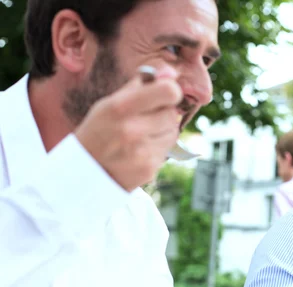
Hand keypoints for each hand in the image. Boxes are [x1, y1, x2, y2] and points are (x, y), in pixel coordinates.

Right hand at [75, 66, 182, 191]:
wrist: (83, 171)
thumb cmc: (100, 130)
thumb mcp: (110, 103)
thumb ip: (141, 85)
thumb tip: (171, 72)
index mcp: (120, 107)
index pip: (168, 92)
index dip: (171, 91)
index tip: (165, 95)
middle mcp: (131, 130)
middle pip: (171, 114)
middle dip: (163, 114)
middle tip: (144, 119)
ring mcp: (141, 152)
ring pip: (172, 132)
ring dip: (162, 132)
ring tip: (139, 136)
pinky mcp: (148, 169)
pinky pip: (166, 150)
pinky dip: (157, 148)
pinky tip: (138, 151)